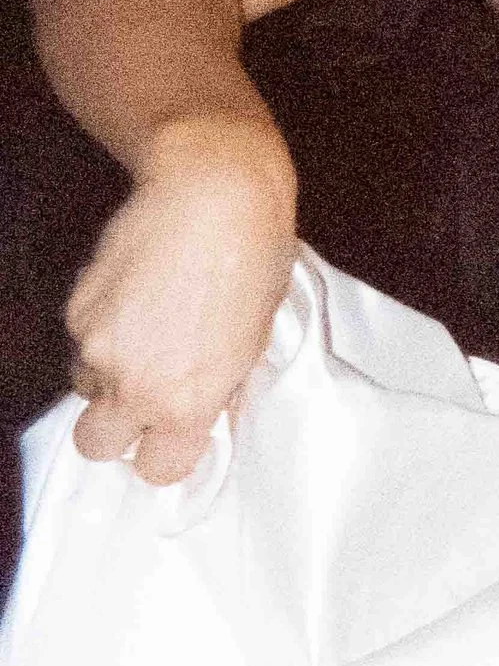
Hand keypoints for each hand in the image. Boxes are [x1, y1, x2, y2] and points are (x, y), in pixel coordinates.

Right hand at [63, 119, 297, 485]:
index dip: (167, 456)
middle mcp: (133, 384)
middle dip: (116, 429)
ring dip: (109, 372)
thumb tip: (204, 408)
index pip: (158, 471)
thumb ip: (218, 388)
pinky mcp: (78, 305)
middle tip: (145, 398)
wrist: (213, 195)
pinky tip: (137, 295)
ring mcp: (97, 344)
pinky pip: (83, 337)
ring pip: (86, 385)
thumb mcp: (254, 343)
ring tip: (148, 332)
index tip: (178, 438)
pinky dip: (103, 327)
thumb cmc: (254, 264)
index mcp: (186, 403)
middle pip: (95, 444)